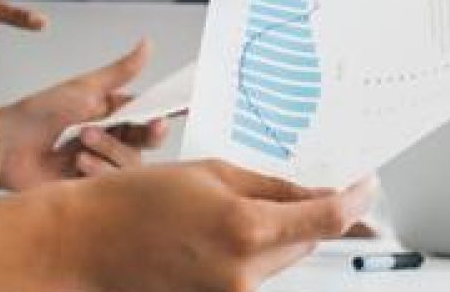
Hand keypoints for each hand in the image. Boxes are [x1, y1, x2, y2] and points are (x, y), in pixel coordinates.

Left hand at [0, 41, 169, 190]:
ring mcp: (101, 165)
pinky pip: (112, 184)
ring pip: (131, 166)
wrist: (6, 145)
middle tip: (114, 126)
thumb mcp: (85, 88)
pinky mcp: (90, 187)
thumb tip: (147, 45)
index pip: (149, 119)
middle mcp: (111, 141)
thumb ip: (121, 71)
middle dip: (134, 136)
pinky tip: (79, 163)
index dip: (160, 120)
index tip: (166, 117)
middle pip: (145, 145)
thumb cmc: (39, 113)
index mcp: (113, 116)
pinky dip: (98, 170)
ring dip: (110, 151)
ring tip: (82, 143)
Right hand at [60, 162, 373, 291]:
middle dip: (306, 214)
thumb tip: (313, 194)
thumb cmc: (134, 202)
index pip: (326, 220)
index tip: (365, 186)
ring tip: (231, 210)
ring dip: (274, 235)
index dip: (354, 201)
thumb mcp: (209, 173)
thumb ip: (269, 186)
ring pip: (278, 260)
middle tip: (298, 187)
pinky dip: (248, 254)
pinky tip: (218, 234)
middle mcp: (244, 272)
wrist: (84, 244)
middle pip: (305, 242)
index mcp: (245, 229)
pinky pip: (251, 276)